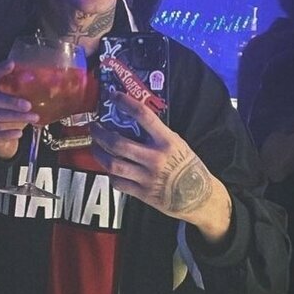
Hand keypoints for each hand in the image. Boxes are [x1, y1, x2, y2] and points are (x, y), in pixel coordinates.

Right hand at [0, 60, 39, 159]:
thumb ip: (36, 92)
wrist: (8, 140)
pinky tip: (19, 133)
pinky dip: (8, 133)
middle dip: (10, 100)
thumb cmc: (18, 115)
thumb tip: (61, 83)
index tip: (11, 64)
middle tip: (28, 105)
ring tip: (34, 117)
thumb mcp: (26, 101)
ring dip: (16, 116)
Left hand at [91, 92, 231, 242]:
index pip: (144, 116)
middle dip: (100, 133)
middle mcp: (156, 158)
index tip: (114, 96)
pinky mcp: (142, 194)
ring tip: (95, 146)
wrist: (200, 197)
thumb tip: (131, 122)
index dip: (126, 102)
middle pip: (118, 143)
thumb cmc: (188, 166)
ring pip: (113, 164)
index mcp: (167, 141)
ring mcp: (147, 177)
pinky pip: (118, 182)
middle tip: (94, 127)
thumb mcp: (178, 144)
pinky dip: (110, 173)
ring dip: (99, 153)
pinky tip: (109, 168)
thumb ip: (157, 135)